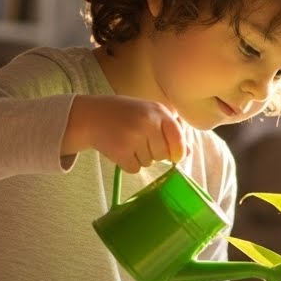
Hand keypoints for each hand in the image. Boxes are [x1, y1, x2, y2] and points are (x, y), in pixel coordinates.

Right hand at [64, 95, 188, 170]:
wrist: (92, 116)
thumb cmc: (126, 114)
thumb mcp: (151, 114)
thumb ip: (171, 131)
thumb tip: (189, 153)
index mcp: (159, 111)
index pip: (178, 139)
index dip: (178, 151)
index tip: (174, 155)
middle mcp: (147, 123)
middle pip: (164, 154)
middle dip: (155, 153)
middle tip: (141, 140)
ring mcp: (133, 137)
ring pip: (149, 163)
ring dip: (141, 157)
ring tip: (128, 140)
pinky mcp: (120, 152)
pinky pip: (135, 169)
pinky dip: (129, 163)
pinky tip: (121, 149)